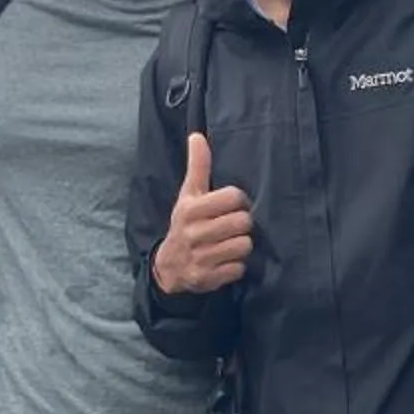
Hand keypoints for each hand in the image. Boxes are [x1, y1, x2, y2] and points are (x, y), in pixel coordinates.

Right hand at [153, 133, 253, 295]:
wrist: (168, 266)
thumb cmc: (185, 223)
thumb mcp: (188, 195)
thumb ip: (198, 166)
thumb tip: (197, 135)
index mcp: (190, 209)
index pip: (233, 198)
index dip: (239, 200)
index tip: (232, 205)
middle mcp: (194, 233)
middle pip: (243, 222)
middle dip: (242, 224)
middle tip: (232, 226)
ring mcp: (200, 257)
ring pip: (244, 246)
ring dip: (241, 245)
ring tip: (229, 243)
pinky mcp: (207, 278)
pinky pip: (239, 268)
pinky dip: (236, 266)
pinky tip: (224, 261)